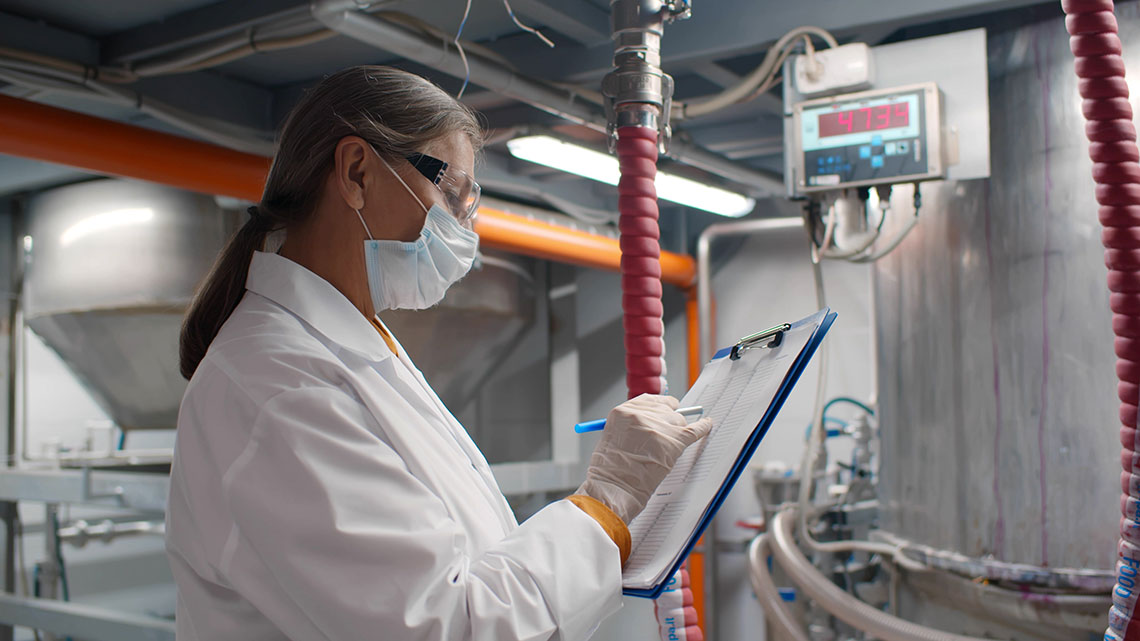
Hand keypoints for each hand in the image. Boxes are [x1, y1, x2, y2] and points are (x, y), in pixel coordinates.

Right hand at [577, 394, 712, 523]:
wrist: (613, 488)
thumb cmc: (609, 471)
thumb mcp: (612, 438)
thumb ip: (631, 426)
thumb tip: (653, 423)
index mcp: (623, 412)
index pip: (649, 400)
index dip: (660, 407)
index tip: (666, 409)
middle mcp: (641, 414)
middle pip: (666, 409)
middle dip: (668, 421)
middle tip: (666, 434)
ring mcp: (658, 427)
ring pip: (679, 421)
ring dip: (677, 432)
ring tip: (667, 449)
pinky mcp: (673, 441)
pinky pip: (694, 430)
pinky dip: (703, 427)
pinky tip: (707, 424)